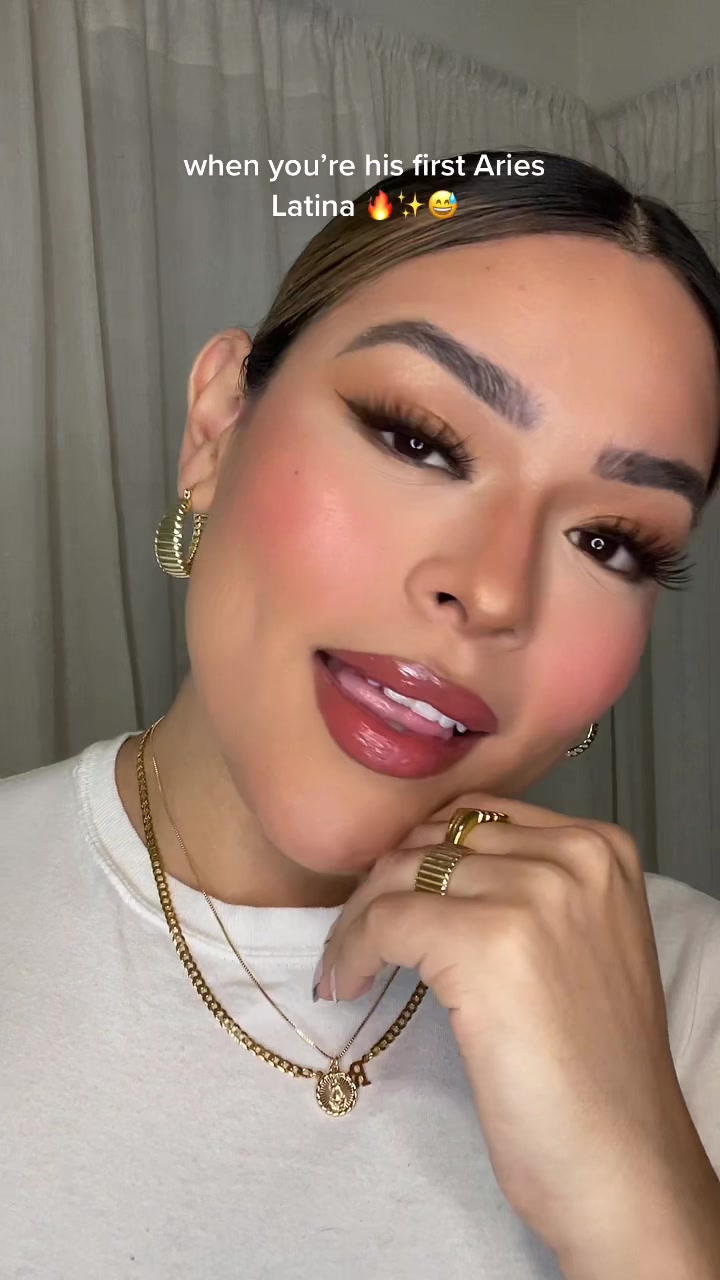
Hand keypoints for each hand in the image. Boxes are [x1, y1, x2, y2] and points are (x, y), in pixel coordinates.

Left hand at [315, 791, 704, 1259]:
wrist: (622, 1165)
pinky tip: (346, 985)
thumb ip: (527, 889)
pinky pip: (384, 922)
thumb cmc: (596, 1072)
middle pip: (434, 839)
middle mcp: (574, 856)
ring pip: (402, 874)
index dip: (420, 856)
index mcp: (602, 848)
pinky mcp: (486, 943)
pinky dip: (351, 950)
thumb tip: (424, 866)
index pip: (475, 815)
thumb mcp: (582, 945)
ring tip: (348, 965)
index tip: (390, 900)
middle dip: (385, 885)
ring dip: (359, 920)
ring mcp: (534, 895)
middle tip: (358, 937)